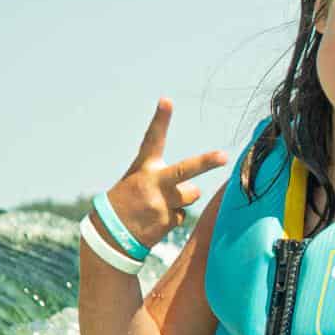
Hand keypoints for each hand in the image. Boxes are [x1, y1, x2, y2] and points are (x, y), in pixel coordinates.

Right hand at [106, 99, 228, 248]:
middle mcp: (153, 183)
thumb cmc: (128, 201)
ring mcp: (161, 203)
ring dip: (182, 199)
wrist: (110, 234)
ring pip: (191, 195)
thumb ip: (165, 178)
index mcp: (143, 168)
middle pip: (185, 170)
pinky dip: (172, 217)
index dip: (160, 119)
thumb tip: (196, 190)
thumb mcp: (138, 181)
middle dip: (206, 162)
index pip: (152, 139)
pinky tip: (155, 221)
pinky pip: (182, 215)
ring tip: (159, 205)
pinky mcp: (167, 221)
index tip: (166, 100)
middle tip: (224, 156)